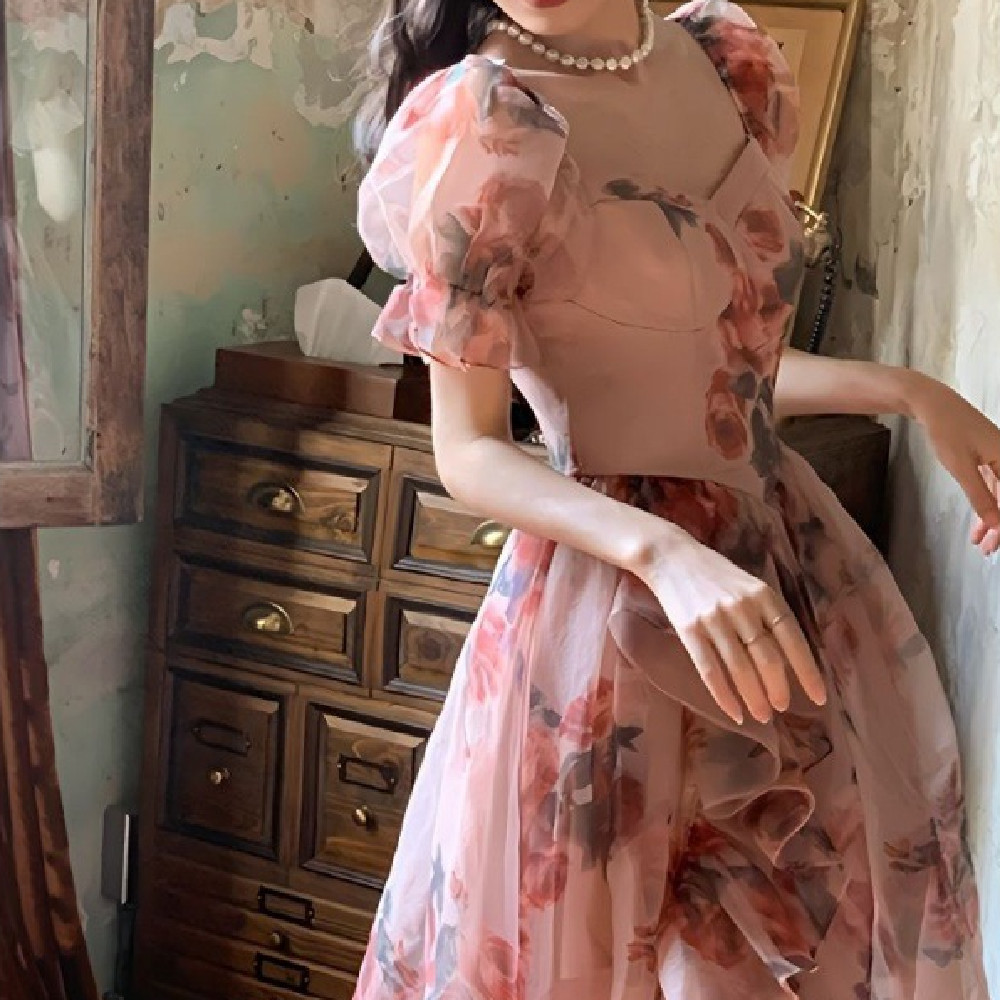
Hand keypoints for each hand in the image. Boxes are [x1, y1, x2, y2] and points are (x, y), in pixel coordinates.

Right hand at [637, 535, 827, 724]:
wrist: (670, 556)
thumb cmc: (715, 574)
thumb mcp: (750, 586)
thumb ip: (767, 615)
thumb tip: (788, 660)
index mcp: (764, 595)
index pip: (792, 639)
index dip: (807, 671)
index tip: (818, 699)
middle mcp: (742, 607)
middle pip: (767, 657)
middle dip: (778, 688)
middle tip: (782, 707)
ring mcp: (714, 619)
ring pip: (740, 668)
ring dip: (754, 697)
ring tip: (762, 715)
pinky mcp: (689, 629)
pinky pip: (709, 669)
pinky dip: (723, 695)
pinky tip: (733, 711)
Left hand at [910, 377, 999, 556]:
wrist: (933, 404)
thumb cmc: (947, 431)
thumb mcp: (962, 468)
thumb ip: (980, 496)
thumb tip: (997, 523)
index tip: (997, 543)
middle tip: (988, 549)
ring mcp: (999, 457)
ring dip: (991, 518)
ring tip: (980, 542)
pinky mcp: (988, 456)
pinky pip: (993, 485)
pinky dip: (985, 503)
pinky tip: (979, 522)